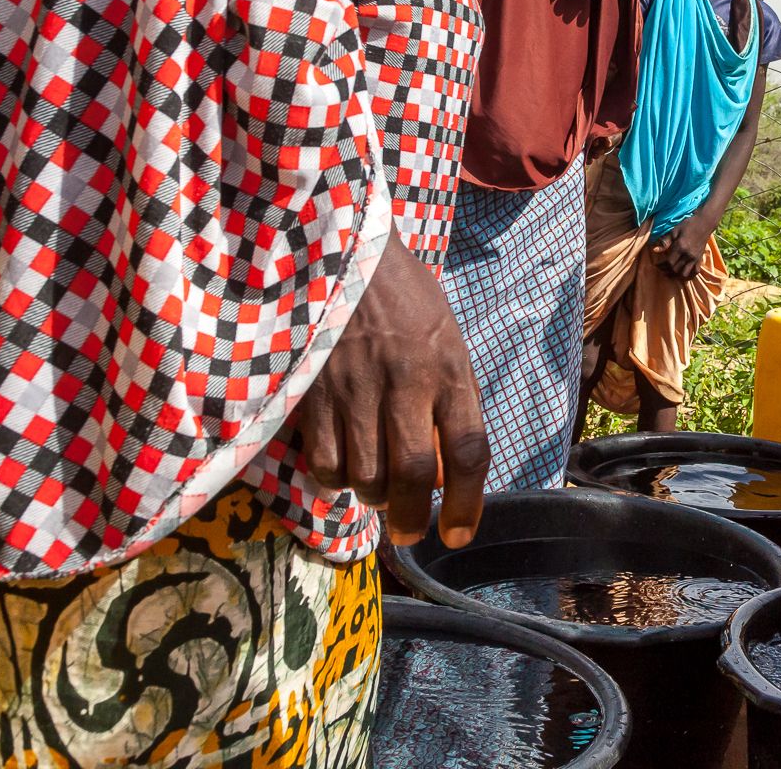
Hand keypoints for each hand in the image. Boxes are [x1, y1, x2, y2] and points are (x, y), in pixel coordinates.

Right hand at [295, 231, 489, 548]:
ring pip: (365, 475)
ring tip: (374, 485)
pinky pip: (321, 461)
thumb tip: (446, 464)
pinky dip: (333, 478)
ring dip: (372, 495)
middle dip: (412, 518)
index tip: (460, 535)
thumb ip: (448, 392)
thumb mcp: (442, 334)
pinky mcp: (311, 391)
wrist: (339, 245)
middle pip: (414, 474)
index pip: (468, 450)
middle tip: (409, 533)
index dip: (468, 504)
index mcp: (447, 366)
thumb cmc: (399, 293)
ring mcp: (354, 388)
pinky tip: (340, 464)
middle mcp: (405, 382)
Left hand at [652, 214, 711, 280]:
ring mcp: (695, 258)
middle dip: (666, 270)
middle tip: (661, 269)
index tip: (656, 264)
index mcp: (681, 247)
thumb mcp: (674, 231)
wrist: (704, 223)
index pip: (669, 262)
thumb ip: (665, 241)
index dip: (662, 265)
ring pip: (685, 273)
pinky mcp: (700, 258)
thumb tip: (654, 250)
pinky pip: (695, 272)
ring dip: (676, 275)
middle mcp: (688, 255)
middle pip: (675, 269)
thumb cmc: (688, 225)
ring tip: (670, 273)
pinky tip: (683, 273)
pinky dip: (689, 275)